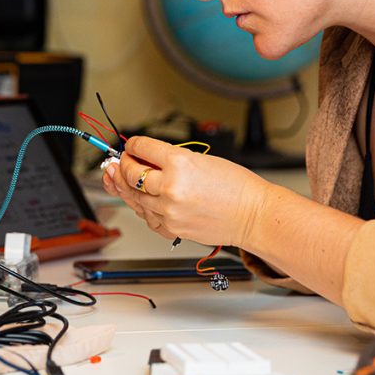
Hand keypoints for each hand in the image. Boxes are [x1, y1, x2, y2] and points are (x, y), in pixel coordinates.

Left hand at [101, 135, 268, 247]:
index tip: (131, 146)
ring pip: (135, 196)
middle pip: (131, 173)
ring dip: (126, 187)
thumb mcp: (202, 160)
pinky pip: (147, 217)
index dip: (133, 145)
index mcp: (179, 163)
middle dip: (123, 165)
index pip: (142, 148)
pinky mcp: (171, 228)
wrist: (254, 215)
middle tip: (120, 161)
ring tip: (121, 179)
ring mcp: (169, 210)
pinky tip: (141, 200)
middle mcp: (170, 187)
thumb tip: (146, 158)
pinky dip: (142, 208)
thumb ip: (171, 159)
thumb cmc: (237, 187)